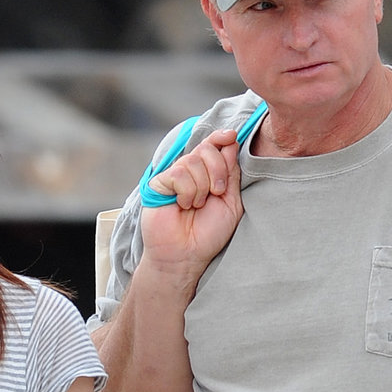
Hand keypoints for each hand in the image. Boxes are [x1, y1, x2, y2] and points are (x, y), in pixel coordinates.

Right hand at [138, 128, 244, 281]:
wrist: (187, 255)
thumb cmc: (208, 234)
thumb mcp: (231, 203)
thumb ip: (232, 173)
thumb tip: (230, 142)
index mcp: (208, 174)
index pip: (214, 146)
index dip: (221, 137)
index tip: (231, 136)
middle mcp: (191, 173)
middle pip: (207, 149)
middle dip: (218, 170)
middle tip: (217, 192)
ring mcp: (174, 177)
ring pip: (193, 161)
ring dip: (202, 187)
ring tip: (196, 206)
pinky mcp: (160, 184)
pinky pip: (179, 173)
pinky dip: (187, 191)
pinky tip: (183, 205)